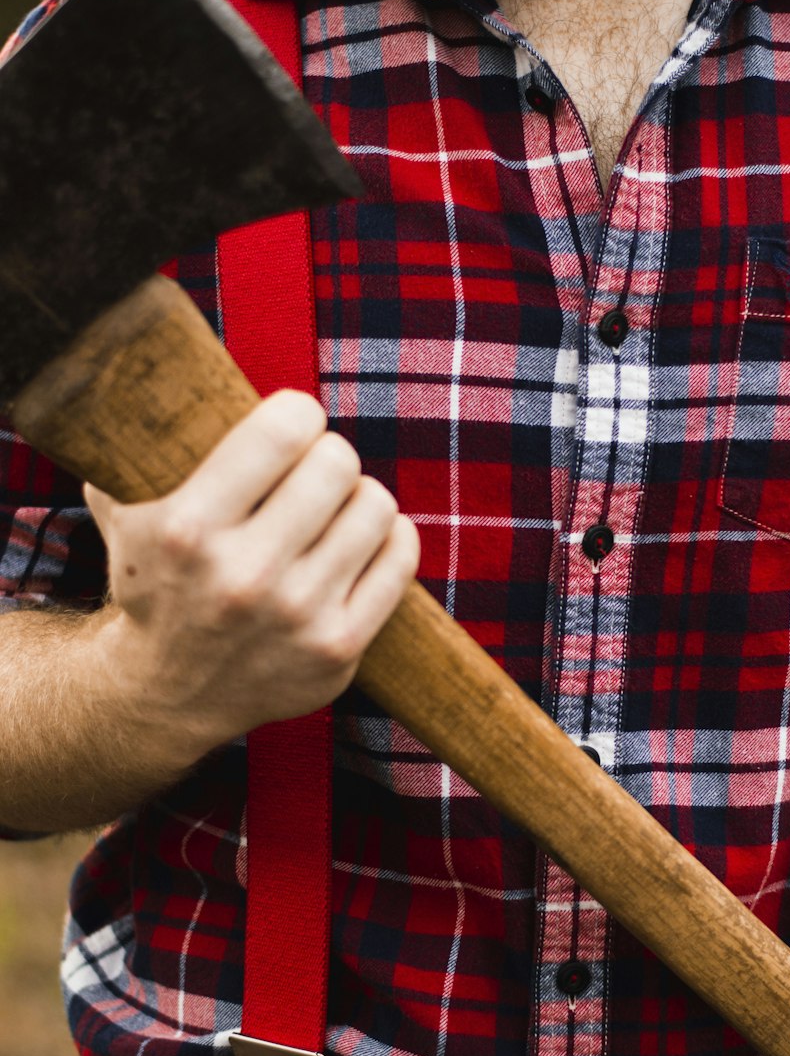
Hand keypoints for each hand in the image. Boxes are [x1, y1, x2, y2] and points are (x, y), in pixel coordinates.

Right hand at [84, 391, 418, 753]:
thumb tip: (163, 362)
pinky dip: (390, 536)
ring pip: (376, 505)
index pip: (285, 427)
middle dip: (327, 456)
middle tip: (313, 471)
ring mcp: (297, 617)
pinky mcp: (338, 649)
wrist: (168, 693)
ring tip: (334, 508)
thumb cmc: (155, 579)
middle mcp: (244, 575)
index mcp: (185, 528)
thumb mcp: (123, 508)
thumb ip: (139, 438)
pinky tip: (364, 538)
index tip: (293, 424)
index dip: (298, 414)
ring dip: (359, 496)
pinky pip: (400, 557)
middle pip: (337, 461)